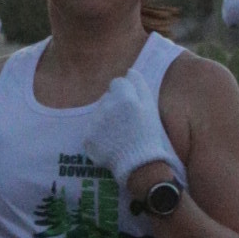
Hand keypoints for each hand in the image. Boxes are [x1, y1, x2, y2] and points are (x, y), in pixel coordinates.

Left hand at [80, 72, 186, 199]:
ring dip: (107, 118)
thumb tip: (130, 71)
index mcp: (125, 98)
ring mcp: (95, 123)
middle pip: (107, 96)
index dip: (126, 93)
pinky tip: (111, 142)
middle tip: (127, 122)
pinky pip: (92, 128)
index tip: (132, 106)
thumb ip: (140, 86)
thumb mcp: (151, 108)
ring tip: (120, 134)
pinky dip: (99, 134)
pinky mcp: (88, 138)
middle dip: (115, 105)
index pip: (118, 82)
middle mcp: (107, 107)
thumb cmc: (149, 136)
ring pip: (99, 112)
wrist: (139, 166)